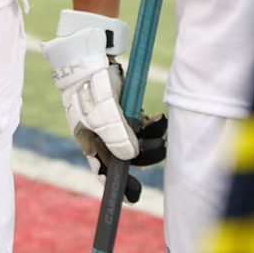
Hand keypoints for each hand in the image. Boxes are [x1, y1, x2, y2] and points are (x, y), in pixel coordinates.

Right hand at [41, 12, 165, 202]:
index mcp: (90, 142)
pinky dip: (151, 125)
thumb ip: (118, 137)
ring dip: (153, 138)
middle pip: (126, 157)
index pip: (104, 171)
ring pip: (137, 142)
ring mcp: (113, 123)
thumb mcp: (104, 114)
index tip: (134, 197)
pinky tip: (158, 118)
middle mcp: (102, 136)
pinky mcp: (124, 110)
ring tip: (163, 126)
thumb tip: (132, 157)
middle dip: (146, 156)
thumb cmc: (92, 86)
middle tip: (161, 147)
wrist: (91, 55)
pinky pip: (141, 126)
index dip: (118, 187)